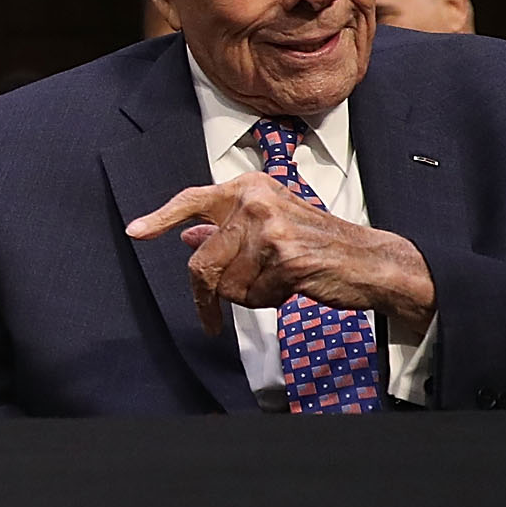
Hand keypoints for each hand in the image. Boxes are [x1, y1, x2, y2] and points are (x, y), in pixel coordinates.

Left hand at [125, 175, 435, 337]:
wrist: (370, 261)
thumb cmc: (318, 244)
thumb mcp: (270, 226)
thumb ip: (227, 229)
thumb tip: (186, 235)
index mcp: (250, 188)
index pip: (193, 200)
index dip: (161, 218)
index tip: (135, 232)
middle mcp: (256, 201)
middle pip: (202, 261)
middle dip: (206, 295)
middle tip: (209, 319)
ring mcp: (270, 228)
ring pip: (226, 283)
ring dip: (247, 295)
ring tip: (278, 282)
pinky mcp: (284, 257)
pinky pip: (252, 296)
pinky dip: (268, 301)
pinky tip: (292, 286)